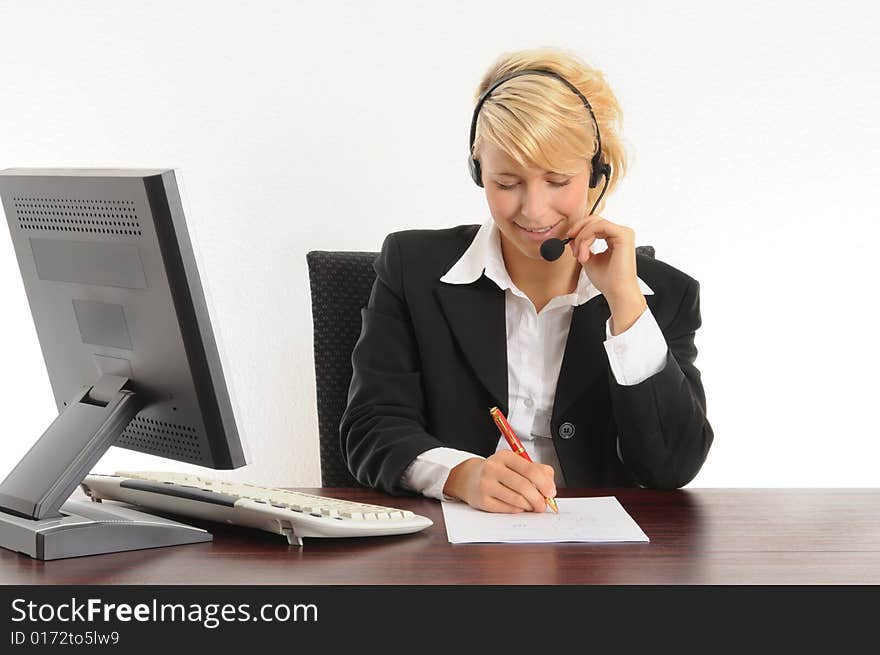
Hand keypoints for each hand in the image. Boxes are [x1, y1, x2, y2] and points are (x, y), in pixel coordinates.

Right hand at [442, 452, 555, 512]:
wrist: (470, 478)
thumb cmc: (498, 472)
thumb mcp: (516, 464)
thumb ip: (537, 470)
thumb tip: (550, 486)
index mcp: (505, 456)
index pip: (531, 470)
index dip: (545, 484)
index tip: (551, 492)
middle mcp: (493, 468)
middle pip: (524, 486)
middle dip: (538, 499)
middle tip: (543, 505)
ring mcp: (486, 484)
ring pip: (516, 499)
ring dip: (529, 506)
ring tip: (531, 506)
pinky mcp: (482, 500)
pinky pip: (507, 509)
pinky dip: (517, 510)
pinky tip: (518, 507)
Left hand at [566, 214, 646, 333]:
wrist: (617, 292)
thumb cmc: (607, 280)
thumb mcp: (589, 260)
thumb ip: (582, 247)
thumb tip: (572, 238)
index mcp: (614, 238)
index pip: (595, 224)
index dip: (579, 230)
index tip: (569, 239)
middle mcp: (621, 233)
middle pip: (594, 219)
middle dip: (578, 230)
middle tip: (570, 241)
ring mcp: (624, 233)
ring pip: (595, 223)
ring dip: (582, 238)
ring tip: (580, 256)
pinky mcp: (623, 235)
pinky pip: (599, 227)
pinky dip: (587, 238)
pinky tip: (585, 254)